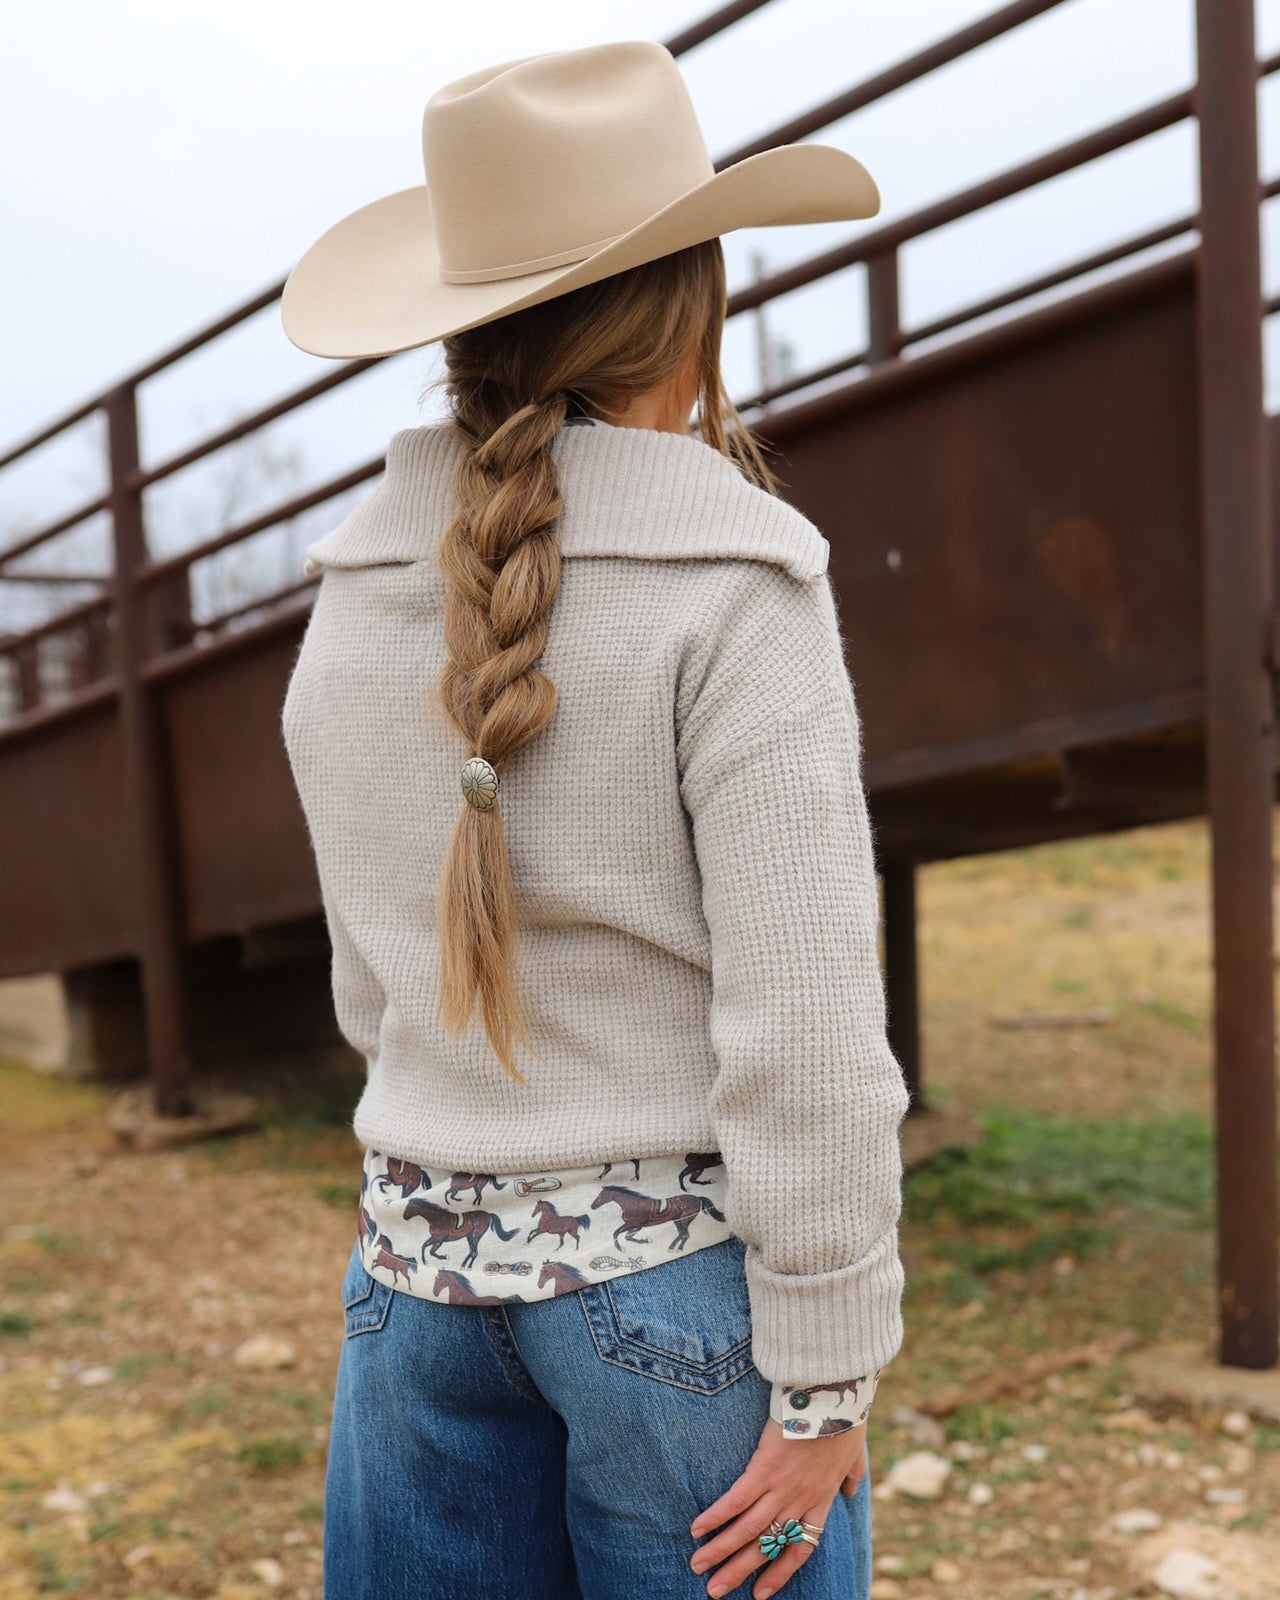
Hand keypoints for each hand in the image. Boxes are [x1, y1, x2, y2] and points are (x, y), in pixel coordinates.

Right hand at [688, 1416, 867, 1598]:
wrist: (834, 1397)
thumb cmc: (845, 1420)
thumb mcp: (855, 1455)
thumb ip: (852, 1477)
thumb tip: (851, 1491)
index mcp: (821, 1501)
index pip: (799, 1549)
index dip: (778, 1572)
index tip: (759, 1593)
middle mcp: (799, 1501)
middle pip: (765, 1546)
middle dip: (738, 1571)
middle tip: (714, 1592)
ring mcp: (781, 1487)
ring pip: (748, 1529)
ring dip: (721, 1551)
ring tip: (698, 1567)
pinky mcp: (764, 1468)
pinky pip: (736, 1499)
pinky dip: (716, 1516)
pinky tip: (697, 1530)